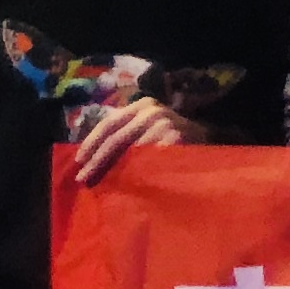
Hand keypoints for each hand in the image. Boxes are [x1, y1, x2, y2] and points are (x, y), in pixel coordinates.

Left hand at [66, 100, 189, 185]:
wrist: (210, 139)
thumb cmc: (171, 136)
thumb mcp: (146, 126)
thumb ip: (126, 132)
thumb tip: (89, 153)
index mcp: (142, 104)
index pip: (109, 123)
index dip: (91, 143)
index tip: (79, 161)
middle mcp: (152, 110)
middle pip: (116, 137)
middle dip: (97, 160)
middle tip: (83, 178)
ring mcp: (166, 124)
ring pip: (131, 150)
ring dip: (114, 168)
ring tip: (101, 183)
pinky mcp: (177, 139)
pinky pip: (149, 159)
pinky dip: (136, 172)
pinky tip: (127, 183)